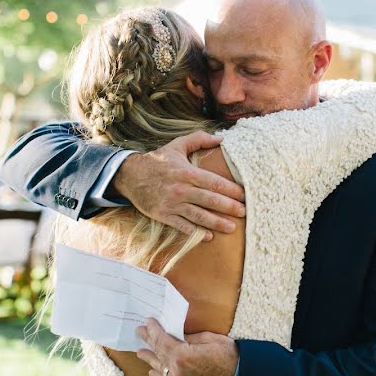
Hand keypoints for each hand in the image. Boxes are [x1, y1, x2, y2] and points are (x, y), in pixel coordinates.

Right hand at [112, 131, 244, 239]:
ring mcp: (172, 204)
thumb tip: (221, 139)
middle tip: (245, 212)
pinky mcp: (163, 215)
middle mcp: (181, 189)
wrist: (129, 175)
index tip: (245, 195)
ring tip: (231, 228)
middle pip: (210, 200)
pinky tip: (208, 236)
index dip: (231, 190)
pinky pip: (182, 226)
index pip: (215, 182)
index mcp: (187, 172)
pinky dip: (196, 232)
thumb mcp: (177, 145)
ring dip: (217, 223)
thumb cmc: (157, 160)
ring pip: (199, 216)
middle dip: (230, 207)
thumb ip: (199, 139)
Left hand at [135, 319, 238, 375]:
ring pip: (160, 367)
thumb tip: (177, 336)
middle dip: (149, 340)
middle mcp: (177, 369)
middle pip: (159, 352)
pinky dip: (159, 375)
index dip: (154, 330)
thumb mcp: (209, 339)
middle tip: (139, 331)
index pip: (163, 340)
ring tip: (140, 351)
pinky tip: (152, 372)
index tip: (148, 321)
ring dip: (149, 358)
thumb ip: (189, 338)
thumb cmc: (228, 356)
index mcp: (182, 355)